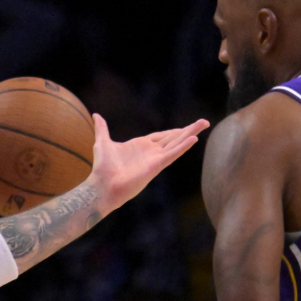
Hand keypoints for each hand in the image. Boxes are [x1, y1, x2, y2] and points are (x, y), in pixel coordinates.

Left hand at [88, 114, 208, 213]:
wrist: (102, 185)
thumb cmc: (102, 168)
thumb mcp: (102, 142)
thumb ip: (102, 128)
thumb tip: (96, 115)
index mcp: (140, 146)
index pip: (161, 136)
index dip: (174, 131)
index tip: (186, 127)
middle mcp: (150, 152)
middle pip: (174, 138)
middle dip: (188, 130)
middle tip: (204, 122)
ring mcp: (155, 159)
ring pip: (177, 143)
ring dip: (191, 133)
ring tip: (204, 123)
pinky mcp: (156, 166)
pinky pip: (172, 154)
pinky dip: (183, 146)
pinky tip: (194, 138)